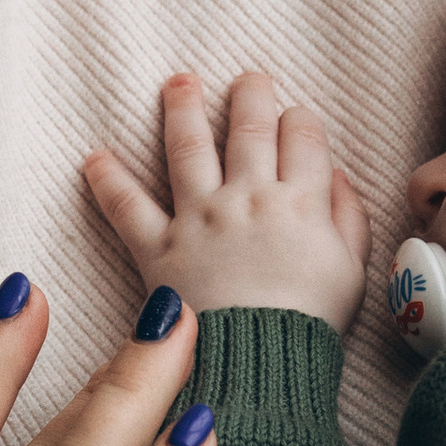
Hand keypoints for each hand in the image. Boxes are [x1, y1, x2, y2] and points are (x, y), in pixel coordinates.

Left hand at [85, 67, 370, 326]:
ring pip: (189, 148)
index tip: (295, 118)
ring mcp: (201, 219)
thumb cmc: (308, 327)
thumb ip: (348, 218)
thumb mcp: (352, 272)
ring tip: (178, 83)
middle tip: (248, 78)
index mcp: (300, 204)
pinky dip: (108, 182)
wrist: (259, 367)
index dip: (300, 119)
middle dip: (250, 94)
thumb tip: (337, 177)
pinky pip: (128, 208)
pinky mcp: (159, 249)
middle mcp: (248, 199)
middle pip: (250, 127)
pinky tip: (93, 158)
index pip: (303, 136)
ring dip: (183, 109)